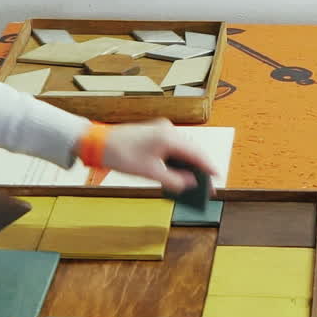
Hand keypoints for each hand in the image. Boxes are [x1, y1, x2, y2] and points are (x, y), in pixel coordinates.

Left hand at [100, 121, 216, 192]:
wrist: (99, 142)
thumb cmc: (121, 155)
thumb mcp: (149, 172)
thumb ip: (173, 179)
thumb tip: (190, 183)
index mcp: (168, 137)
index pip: (195, 153)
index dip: (208, 166)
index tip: (217, 178)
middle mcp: (168, 130)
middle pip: (191, 150)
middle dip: (199, 168)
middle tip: (207, 186)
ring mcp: (161, 130)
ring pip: (182, 148)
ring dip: (188, 164)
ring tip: (195, 182)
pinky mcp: (155, 133)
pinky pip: (173, 147)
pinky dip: (178, 159)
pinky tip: (180, 172)